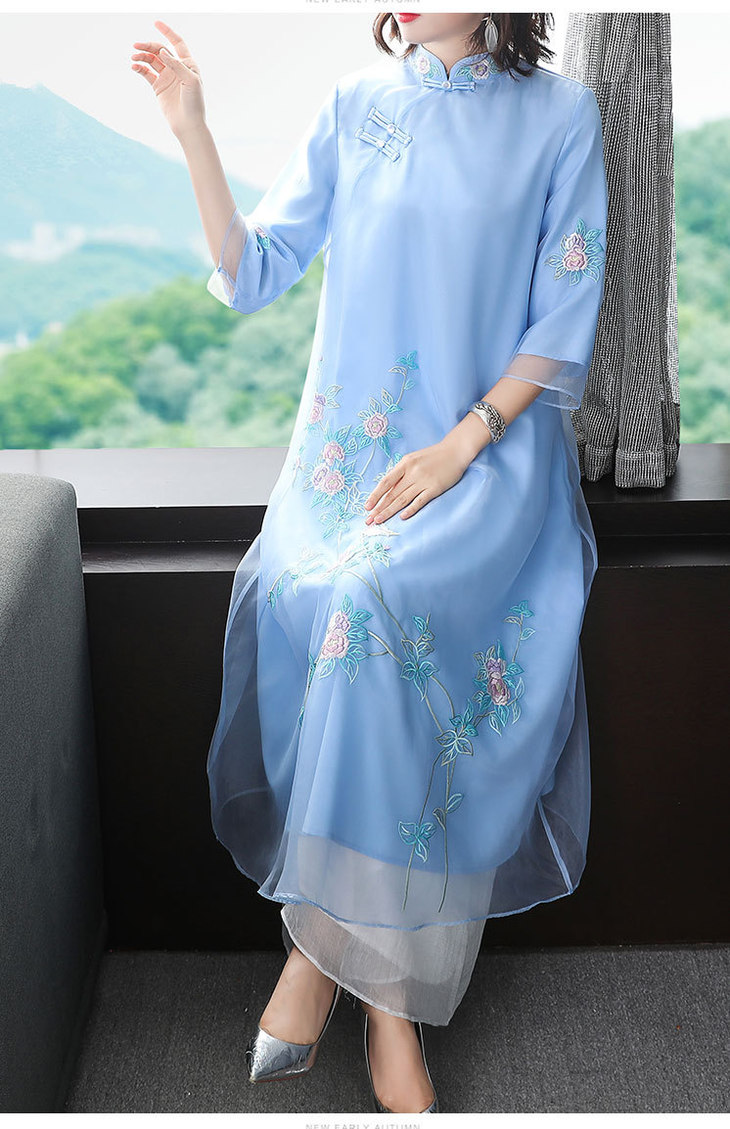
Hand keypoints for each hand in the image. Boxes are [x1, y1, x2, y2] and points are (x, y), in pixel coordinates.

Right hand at [131, 19, 206, 140]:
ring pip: (152, 60)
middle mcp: (176, 68)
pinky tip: (134, 66)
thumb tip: (162, 51)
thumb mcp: (190, 81)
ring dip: (142, 56)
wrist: (188, 124)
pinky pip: (146, 73)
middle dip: (148, 46)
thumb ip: (176, 64)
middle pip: (160, 50)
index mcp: (187, 64)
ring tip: (134, 57)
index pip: (177, 42)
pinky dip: (140, 68)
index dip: (168, 32)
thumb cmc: (194, 103)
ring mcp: (167, 77)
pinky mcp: (158, 87)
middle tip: (136, 46)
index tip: (156, 23)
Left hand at [364, 438, 472, 523]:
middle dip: (379, 508)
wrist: (455, 451)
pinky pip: (420, 501)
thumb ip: (401, 472)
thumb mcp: (413, 458)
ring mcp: (423, 481)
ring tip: (379, 520)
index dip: (375, 495)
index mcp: (404, 464)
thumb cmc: (433, 456)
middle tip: (368, 520)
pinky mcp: (435, 488)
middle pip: (392, 494)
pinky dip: (411, 509)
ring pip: (402, 499)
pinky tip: (402, 517)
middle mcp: (412, 473)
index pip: (386, 482)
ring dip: (389, 511)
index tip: (367, 506)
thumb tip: (388, 488)